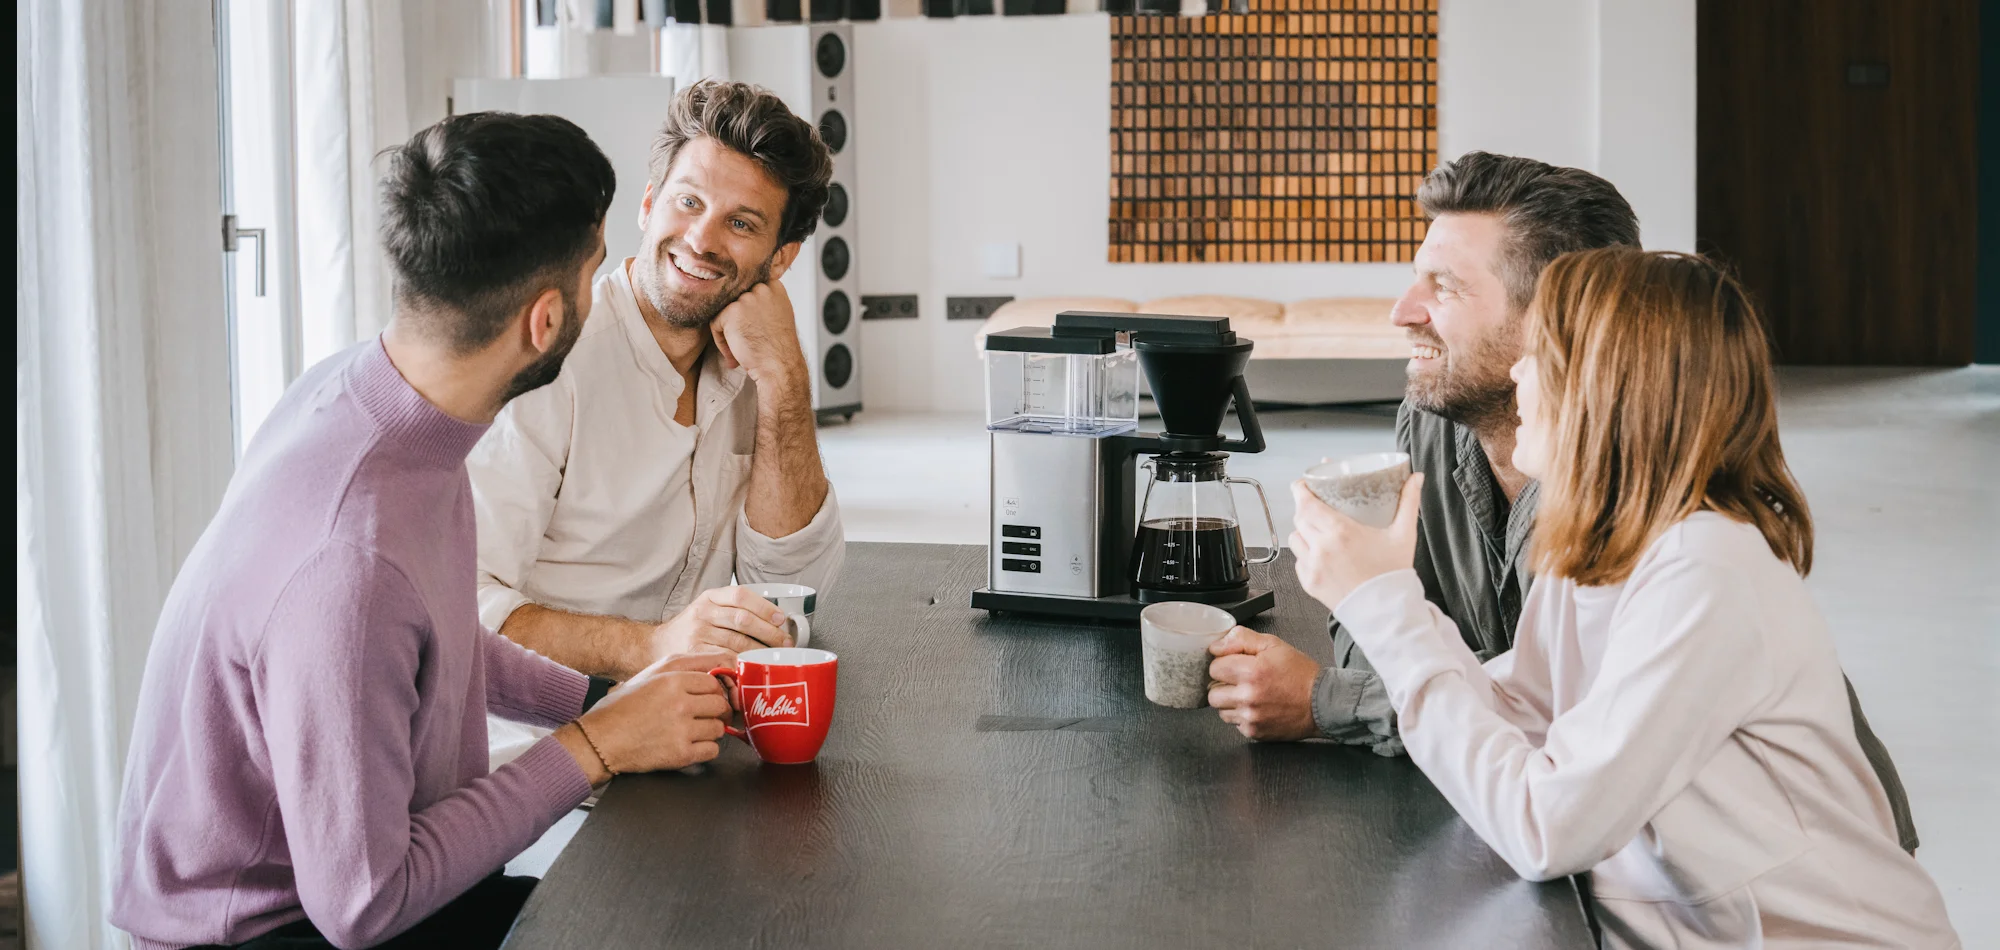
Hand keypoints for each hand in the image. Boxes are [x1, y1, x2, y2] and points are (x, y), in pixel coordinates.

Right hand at [562, 659, 730, 780]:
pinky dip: (706, 749)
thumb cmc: (622, 707)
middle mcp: (679, 703)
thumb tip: (718, 668)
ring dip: (711, 730)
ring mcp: (681, 730)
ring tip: (694, 730)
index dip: (715, 690)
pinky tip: (691, 745)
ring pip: (719, 728)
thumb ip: (684, 668)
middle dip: (717, 711)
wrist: (599, 740)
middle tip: (707, 715)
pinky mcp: (680, 754)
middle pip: (721, 705)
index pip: (715, 682)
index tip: (712, 697)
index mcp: (672, 680)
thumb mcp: (651, 675)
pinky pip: (712, 750)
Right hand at [647, 586, 793, 666]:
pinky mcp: (695, 654)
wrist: (658, 644)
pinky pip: (725, 659)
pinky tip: (753, 666)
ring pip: (737, 641)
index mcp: (710, 597)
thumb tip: (776, 621)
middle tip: (785, 643)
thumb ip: (735, 610)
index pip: (740, 596)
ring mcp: (697, 633)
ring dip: (760, 651)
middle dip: (769, 633)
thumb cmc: (693, 627)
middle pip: (742, 620)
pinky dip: (742, 664)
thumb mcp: (709, 608)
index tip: (781, 618)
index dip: (764, 607)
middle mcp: (703, 612)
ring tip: (774, 657)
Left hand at [711, 281, 808, 389]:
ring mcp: (746, 298)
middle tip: (744, 340)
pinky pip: (715, 323)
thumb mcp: (779, 313)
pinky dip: (721, 341)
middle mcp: (761, 288)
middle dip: (735, 320)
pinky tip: (734, 355)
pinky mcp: (731, 311)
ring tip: (739, 350)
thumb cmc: (779, 347)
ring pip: (723, 310)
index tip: (751, 327)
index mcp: (774, 285)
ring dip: (727, 331)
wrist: (779, 366)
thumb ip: (764, 300)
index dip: (745, 310)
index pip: (747, 289)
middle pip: (734, 299)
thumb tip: (743, 298)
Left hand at [1206, 627, 1320, 740]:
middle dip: (1223, 684)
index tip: (1236, 665)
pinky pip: (1234, 723)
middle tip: (1241, 681)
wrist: (1321, 703)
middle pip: (1212, 692)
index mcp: (1251, 671)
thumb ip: (1241, 639)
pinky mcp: (1254, 732)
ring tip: (1250, 694)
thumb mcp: (1273, 645)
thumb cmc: (1300, 674)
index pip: (1214, 668)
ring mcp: (1250, 717)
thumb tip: (1216, 646)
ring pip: (1220, 709)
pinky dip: (1241, 715)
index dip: (1224, 664)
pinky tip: (1257, 707)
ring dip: (1230, 701)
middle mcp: (1247, 696)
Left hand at [1288, 473, 1424, 611]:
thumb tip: (1416, 478)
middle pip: (1299, 518)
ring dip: (1303, 531)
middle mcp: (1322, 548)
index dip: (1300, 490)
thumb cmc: (1393, 574)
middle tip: (1315, 505)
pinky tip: (1320, 553)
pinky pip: (1299, 561)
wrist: (1387, 612)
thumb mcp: (1403, 534)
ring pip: (1295, 538)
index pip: (1307, 503)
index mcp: (1341, 532)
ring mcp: (1313, 567)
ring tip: (1317, 530)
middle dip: (1305, 509)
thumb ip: (1409, 502)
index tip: (1302, 484)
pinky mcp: (1309, 583)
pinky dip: (1306, 554)